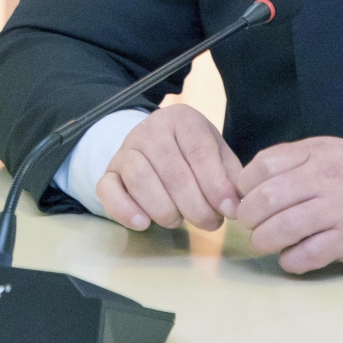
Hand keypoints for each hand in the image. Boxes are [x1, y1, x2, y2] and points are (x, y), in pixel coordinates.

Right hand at [93, 104, 243, 231]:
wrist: (153, 145)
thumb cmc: (192, 153)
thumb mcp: (217, 154)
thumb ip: (230, 176)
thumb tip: (235, 203)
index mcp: (181, 120)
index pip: (199, 152)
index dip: (216, 185)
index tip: (229, 210)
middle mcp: (150, 130)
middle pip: (173, 172)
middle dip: (196, 206)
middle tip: (209, 223)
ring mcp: (125, 150)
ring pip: (141, 181)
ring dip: (165, 210)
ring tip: (180, 221)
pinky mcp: (108, 172)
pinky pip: (108, 190)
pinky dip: (124, 209)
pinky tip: (143, 223)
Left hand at [234, 136, 342, 272]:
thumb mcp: (333, 152)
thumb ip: (297, 160)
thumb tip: (256, 179)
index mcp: (316, 154)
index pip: (264, 164)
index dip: (246, 184)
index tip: (245, 197)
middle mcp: (324, 179)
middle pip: (268, 198)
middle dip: (250, 215)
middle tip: (250, 224)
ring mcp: (337, 210)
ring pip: (283, 227)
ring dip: (264, 240)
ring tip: (263, 243)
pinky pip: (308, 254)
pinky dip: (291, 260)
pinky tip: (290, 258)